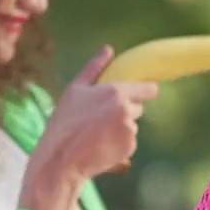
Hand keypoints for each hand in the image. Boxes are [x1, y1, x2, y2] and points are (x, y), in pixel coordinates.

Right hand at [29, 46, 158, 181]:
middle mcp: (127, 110)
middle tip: (100, 118)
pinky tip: (100, 145)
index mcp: (116, 92)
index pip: (150, 89)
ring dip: (121, 128)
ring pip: (132, 124)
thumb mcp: (75, 90)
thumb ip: (94, 68)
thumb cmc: (64, 123)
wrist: (60, 160)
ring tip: (97, 133)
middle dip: (125, 110)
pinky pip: (129, 142)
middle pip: (138, 107)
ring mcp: (130, 130)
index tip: (137, 94)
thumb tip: (108, 49)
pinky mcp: (129, 148)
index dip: (143, 91)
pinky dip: (119, 144)